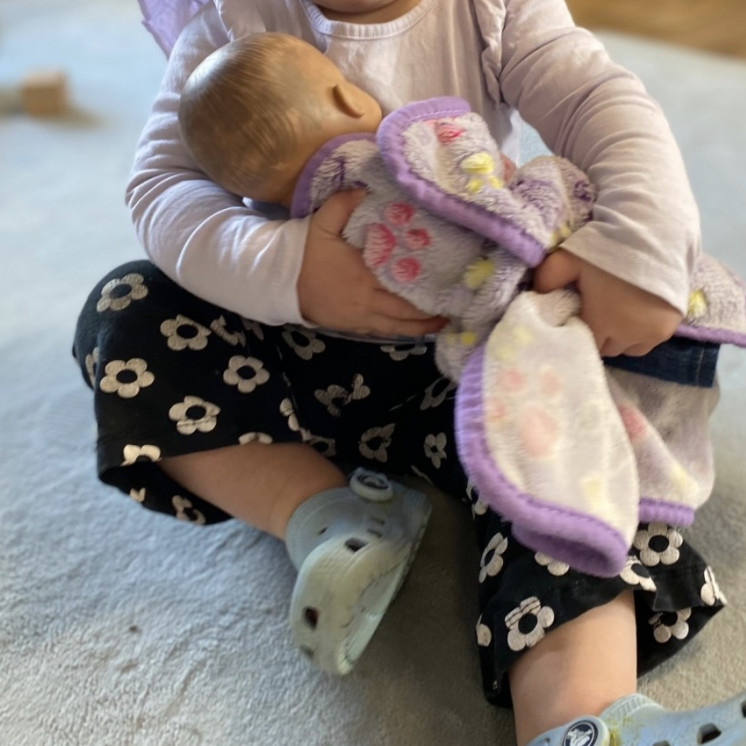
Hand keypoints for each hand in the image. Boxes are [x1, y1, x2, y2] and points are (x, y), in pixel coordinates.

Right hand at [297, 189, 446, 336]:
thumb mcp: (321, 223)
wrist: (281, 282)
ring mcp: (360, 318)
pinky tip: (413, 330)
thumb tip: (366, 188)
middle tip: (451, 308)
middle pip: (406, 314)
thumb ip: (342, 204)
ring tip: (441, 323)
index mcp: (365, 276)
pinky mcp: (352, 328)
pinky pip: (382, 333)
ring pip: (397, 328)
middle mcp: (367, 301)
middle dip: (430, 313)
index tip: (448, 285)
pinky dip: (400, 332)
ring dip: (420, 328)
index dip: (427, 289)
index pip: (403, 285)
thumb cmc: (304, 254)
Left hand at [533, 250, 682, 356]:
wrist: (657, 232)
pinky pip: (648, 341)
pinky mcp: (671, 327)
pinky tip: (636, 313)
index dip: (578, 330)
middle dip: (598, 334)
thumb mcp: (568, 258)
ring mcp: (653, 334)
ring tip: (617, 313)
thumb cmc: (609, 248)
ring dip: (620, 337)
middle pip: (605, 347)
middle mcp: (629, 336)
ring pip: (627, 348)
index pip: (583, 343)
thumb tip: (536, 296)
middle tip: (596, 311)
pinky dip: (640, 333)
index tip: (577, 314)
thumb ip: (546, 278)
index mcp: (602, 325)